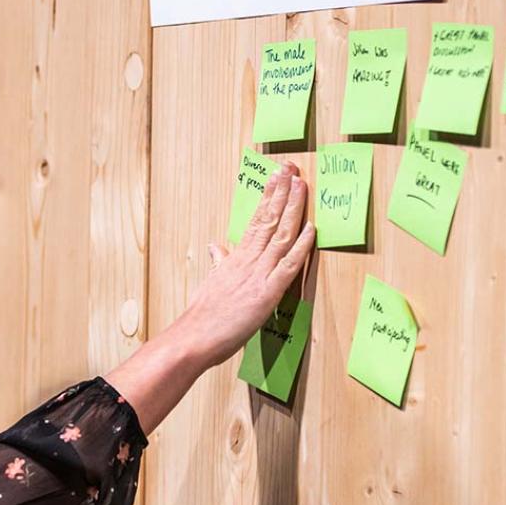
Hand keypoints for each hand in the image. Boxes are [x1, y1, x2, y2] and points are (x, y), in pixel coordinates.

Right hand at [103, 162, 312, 434]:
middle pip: (268, 219)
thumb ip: (219, 261)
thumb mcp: (212, 281)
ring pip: (279, 235)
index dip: (270, 196)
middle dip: (282, 192)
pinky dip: (300, 247)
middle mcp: (248, 260)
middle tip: (292, 168)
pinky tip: (311, 230)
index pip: (256, 219)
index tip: (278, 175)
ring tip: (301, 185)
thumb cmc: (203, 315)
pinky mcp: (266, 294)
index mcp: (236, 257)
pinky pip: (287, 267)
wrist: (194, 336)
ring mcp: (258, 275)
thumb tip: (217, 245)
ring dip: (292, 209)